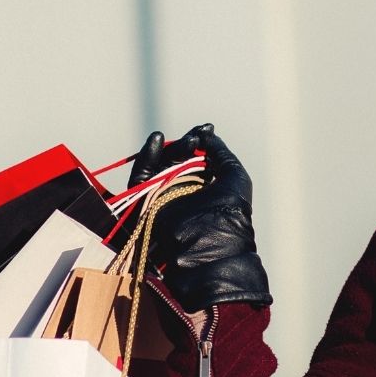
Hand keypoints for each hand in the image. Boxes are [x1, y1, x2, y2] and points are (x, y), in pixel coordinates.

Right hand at [127, 123, 271, 310]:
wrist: (211, 247)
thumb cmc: (231, 213)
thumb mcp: (235, 177)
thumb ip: (221, 153)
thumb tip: (208, 135)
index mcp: (205, 189)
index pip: (196, 159)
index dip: (199, 141)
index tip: (206, 129)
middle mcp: (183, 193)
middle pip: (176, 159)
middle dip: (186, 145)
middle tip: (196, 139)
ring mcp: (163, 198)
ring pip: (160, 166)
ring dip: (171, 149)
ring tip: (186, 143)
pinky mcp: (145, 204)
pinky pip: (141, 178)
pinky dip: (147, 158)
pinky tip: (157, 140)